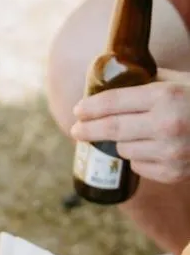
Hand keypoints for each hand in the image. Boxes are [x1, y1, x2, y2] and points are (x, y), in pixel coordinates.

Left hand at [71, 69, 189, 184]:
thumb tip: (115, 82)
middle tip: (75, 131)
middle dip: (88, 130)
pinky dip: (140, 158)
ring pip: (124, 150)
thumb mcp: (181, 81)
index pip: (114, 102)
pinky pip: (139, 167)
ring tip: (131, 135)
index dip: (91, 107)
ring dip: (122, 143)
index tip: (77, 110)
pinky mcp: (173, 173)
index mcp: (166, 96)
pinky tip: (151, 149)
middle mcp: (166, 125)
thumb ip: (150, 82)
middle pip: (112, 130)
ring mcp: (170, 152)